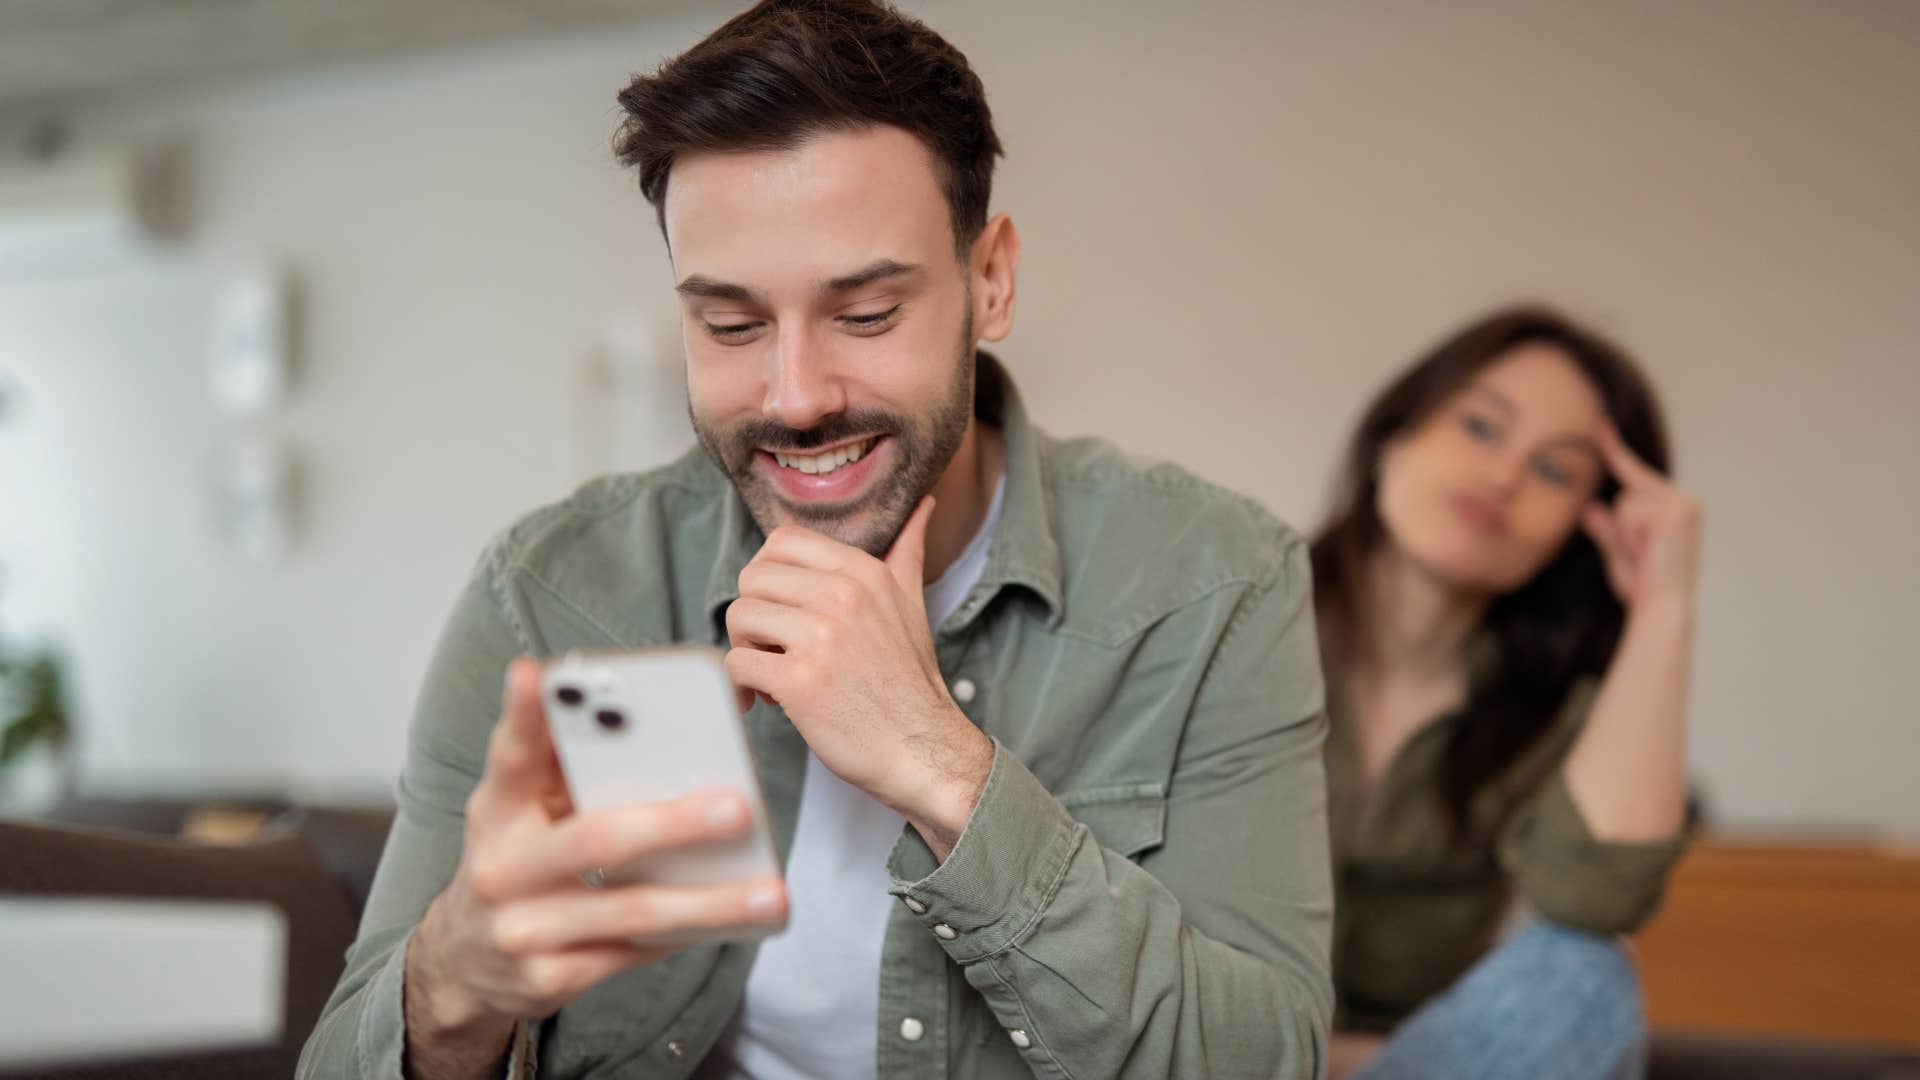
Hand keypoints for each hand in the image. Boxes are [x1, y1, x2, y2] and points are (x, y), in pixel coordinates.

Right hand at [405, 660, 786, 1049]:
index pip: (510, 754)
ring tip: (769, 894)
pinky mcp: (548, 979)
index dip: (522, 714)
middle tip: (738, 807)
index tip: (538, 673)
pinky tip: (731, 923)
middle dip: (674, 824)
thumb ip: (567, 768)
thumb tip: (655, 725)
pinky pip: (634, 953)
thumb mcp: (521, 812)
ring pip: (631, 910)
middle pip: (595, 839)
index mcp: (496, 809)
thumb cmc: (517, 863)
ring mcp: (522, 929)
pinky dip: (686, 934)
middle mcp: (501, 867)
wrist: (463, 962)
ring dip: (709, 902)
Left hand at [723, 497, 992, 849]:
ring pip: (739, 617)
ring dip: (746, 649)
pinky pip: (736, 664)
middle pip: (752, 578)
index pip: (781, 542)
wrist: (922, 749)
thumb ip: (907, 551)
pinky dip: (742, 685)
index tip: (782, 609)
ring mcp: (820, 637)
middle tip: (774, 646)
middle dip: (754, 615)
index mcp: (863, 573)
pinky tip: (767, 700)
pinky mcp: (800, 681)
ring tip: (774, 673)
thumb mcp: (912, 605)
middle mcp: (842, 596)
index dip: (769, 576)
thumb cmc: (909, 683)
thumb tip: (923, 503)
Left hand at [1580, 425, 1702, 609]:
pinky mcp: (1678, 510)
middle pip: (1627, 491)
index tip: (1599, 424)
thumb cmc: (1644, 590)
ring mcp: (1683, 504)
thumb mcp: (1618, 556)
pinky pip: (1631, 511)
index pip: (1637, 476)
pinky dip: (1630, 534)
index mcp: (1675, 509)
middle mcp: (1684, 502)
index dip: (1616, 450)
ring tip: (1645, 556)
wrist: (1663, 609)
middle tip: (1641, 556)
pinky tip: (1648, 551)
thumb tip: (1590, 508)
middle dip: (1623, 526)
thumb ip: (1606, 530)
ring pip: (1626, 501)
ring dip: (1625, 532)